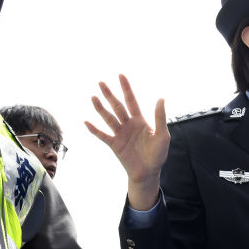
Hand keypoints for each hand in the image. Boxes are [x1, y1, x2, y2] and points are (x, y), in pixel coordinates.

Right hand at [85, 74, 169, 209]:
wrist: (148, 173)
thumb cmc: (157, 155)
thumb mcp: (162, 135)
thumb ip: (160, 118)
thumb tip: (160, 99)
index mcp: (140, 121)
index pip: (131, 100)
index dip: (126, 88)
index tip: (120, 75)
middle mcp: (128, 125)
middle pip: (117, 106)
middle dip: (110, 94)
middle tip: (101, 82)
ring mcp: (120, 134)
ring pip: (108, 118)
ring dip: (100, 108)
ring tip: (93, 97)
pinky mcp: (114, 145)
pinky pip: (102, 135)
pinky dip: (94, 129)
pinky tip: (86, 122)